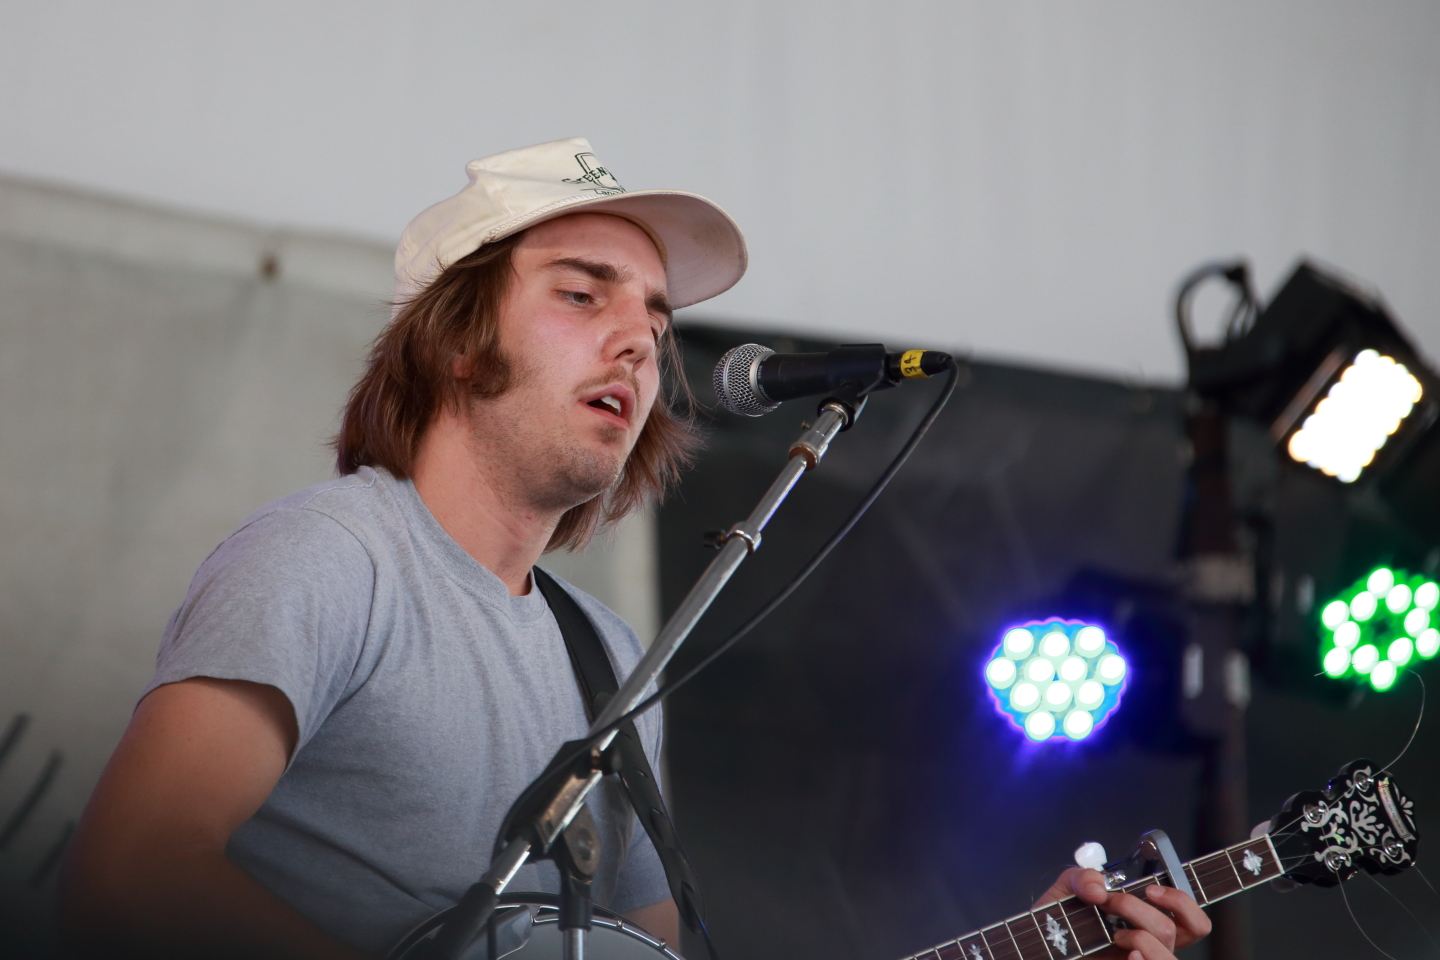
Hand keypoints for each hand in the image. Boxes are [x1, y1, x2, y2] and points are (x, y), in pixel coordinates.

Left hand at [1033, 868, 1211, 959]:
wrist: (1037, 950)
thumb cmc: (1055, 924)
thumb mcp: (1064, 890)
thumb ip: (1081, 877)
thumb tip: (1098, 888)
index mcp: (1145, 927)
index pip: (1193, 922)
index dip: (1183, 903)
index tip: (1150, 890)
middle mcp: (1148, 949)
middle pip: (1175, 931)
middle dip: (1139, 910)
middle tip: (1111, 905)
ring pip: (1166, 953)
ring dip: (1140, 936)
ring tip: (1114, 936)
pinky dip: (1142, 957)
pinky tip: (1125, 954)